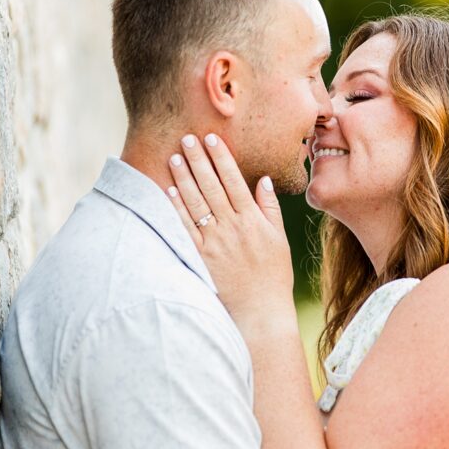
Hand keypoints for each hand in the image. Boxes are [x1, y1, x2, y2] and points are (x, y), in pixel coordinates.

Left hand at [165, 134, 294, 321]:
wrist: (260, 310)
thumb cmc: (273, 275)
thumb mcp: (279, 238)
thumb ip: (269, 207)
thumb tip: (263, 179)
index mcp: (253, 219)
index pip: (234, 180)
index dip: (221, 157)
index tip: (212, 138)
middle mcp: (232, 227)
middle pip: (212, 186)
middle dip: (199, 160)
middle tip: (186, 138)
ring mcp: (215, 242)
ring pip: (196, 203)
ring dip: (184, 178)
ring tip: (175, 157)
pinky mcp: (201, 257)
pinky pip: (186, 228)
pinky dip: (177, 208)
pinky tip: (169, 191)